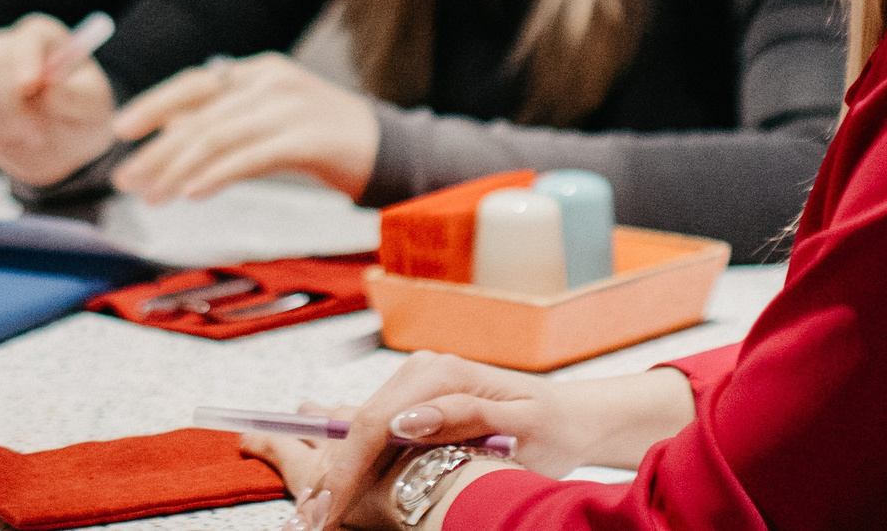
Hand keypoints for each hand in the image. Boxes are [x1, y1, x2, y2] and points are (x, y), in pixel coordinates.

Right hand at [0, 13, 120, 187]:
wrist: (64, 149)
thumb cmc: (81, 117)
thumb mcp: (92, 108)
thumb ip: (73, 96)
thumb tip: (48, 86)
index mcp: (43, 39)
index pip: (26, 39)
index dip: (24, 60)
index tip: (30, 86)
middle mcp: (5, 47)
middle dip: (6, 101)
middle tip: (33, 133)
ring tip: (13, 136)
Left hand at [109, 53, 379, 203]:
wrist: (389, 150)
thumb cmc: (322, 140)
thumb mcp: (267, 122)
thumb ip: (224, 122)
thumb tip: (167, 132)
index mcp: (259, 71)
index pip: (195, 82)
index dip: (154, 104)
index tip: (120, 129)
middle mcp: (272, 81)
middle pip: (202, 114)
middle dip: (158, 149)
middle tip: (127, 179)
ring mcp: (292, 106)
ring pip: (220, 135)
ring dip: (179, 167)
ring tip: (153, 195)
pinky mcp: (309, 137)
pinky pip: (251, 156)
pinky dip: (217, 174)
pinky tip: (193, 192)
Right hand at [256, 353, 695, 529]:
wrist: (573, 418)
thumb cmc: (554, 426)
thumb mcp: (519, 423)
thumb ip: (463, 415)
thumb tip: (407, 417)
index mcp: (444, 374)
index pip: (376, 422)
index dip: (347, 470)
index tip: (331, 511)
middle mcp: (426, 370)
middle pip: (360, 423)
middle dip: (334, 475)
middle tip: (313, 521)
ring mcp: (422, 382)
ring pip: (362, 427)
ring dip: (339, 470)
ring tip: (319, 511)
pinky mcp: (423, 399)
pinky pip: (377, 429)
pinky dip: (357, 461)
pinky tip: (342, 488)